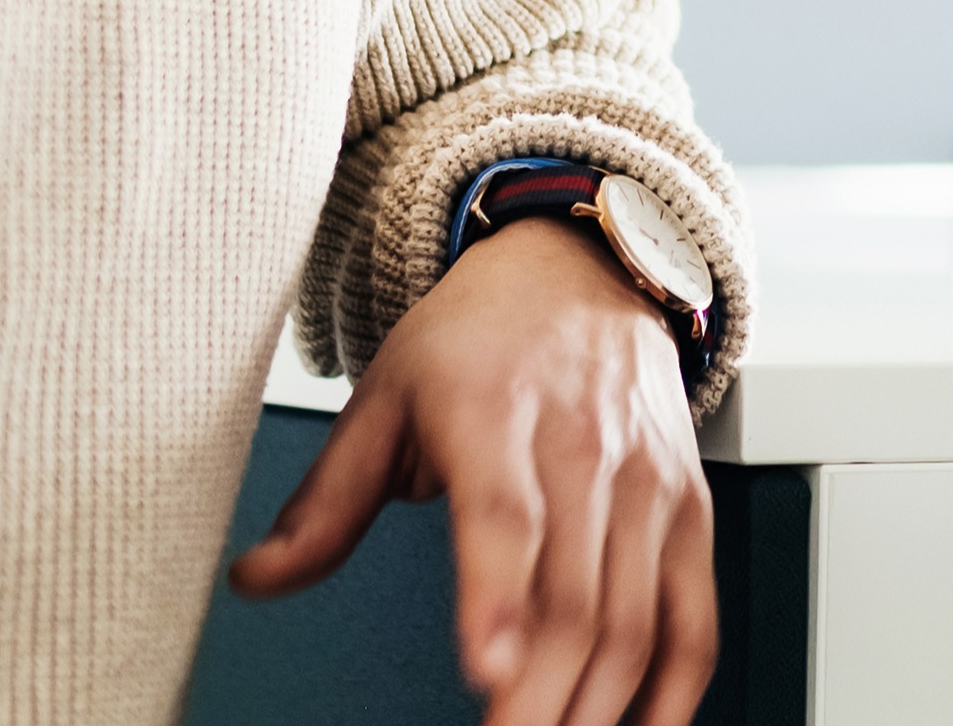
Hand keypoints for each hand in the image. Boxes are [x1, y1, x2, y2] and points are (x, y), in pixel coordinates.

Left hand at [231, 216, 713, 725]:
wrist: (584, 270)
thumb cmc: (481, 339)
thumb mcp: (385, 398)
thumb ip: (325, 501)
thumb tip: (258, 579)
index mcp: (495, 412)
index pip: (505, 516)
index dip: (496, 600)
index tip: (487, 672)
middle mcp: (584, 447)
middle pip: (572, 597)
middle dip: (539, 699)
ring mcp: (645, 483)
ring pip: (634, 620)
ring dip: (597, 709)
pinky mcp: (687, 509)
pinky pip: (694, 617)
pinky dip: (674, 690)